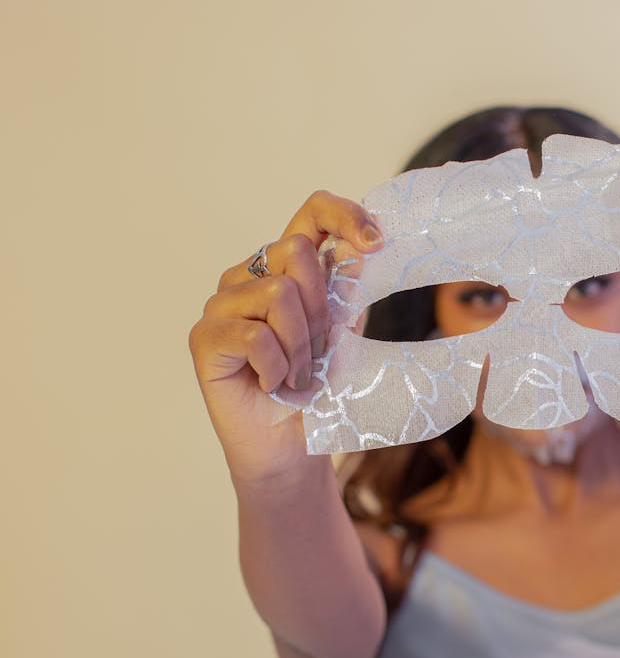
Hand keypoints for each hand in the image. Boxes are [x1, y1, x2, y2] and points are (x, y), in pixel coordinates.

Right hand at [188, 190, 384, 483]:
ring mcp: (222, 304)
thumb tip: (362, 247)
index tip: (376, 244)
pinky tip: (273, 384)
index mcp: (286, 267)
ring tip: (299, 376)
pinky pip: (255, 335)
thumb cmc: (316, 386)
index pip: (312, 212)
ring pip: (278, 295)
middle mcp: (249, 276)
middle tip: (321, 352)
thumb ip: (346, 289)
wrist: (291, 445)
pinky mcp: (204, 338)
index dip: (344, 215)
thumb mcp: (342, 331)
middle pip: (296, 253)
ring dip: (302, 346)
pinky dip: (277, 366)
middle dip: (321, 308)